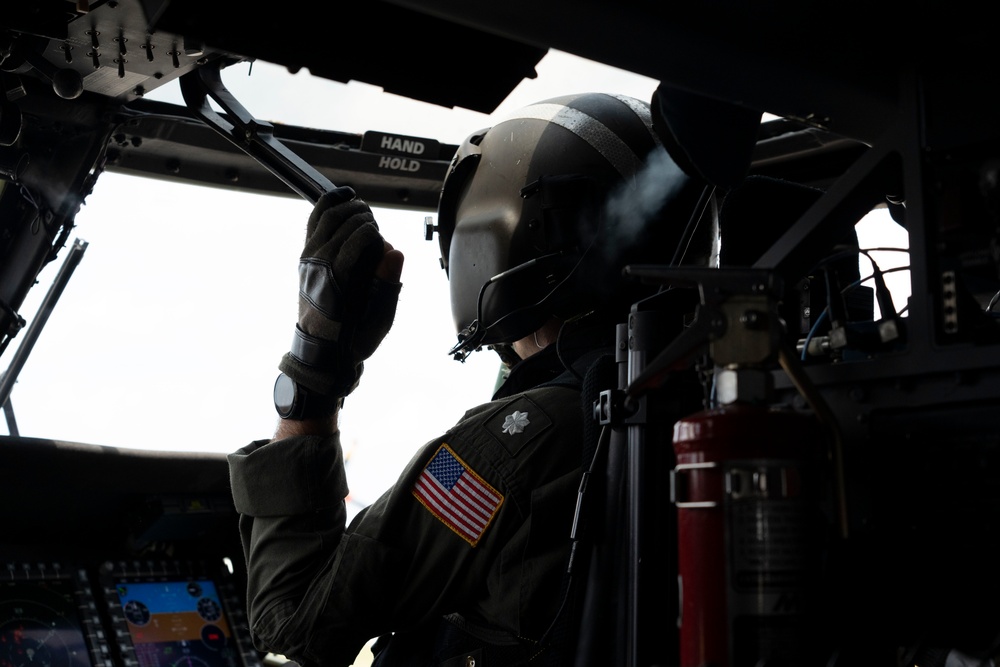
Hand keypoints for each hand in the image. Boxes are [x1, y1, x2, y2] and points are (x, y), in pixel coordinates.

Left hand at [278, 186, 403, 397]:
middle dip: (366, 220)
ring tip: (365, 213)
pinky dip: (329, 204)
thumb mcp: (379, 320)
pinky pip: (315, 220)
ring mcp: (308, 259)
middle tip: (377, 233)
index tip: (384, 250)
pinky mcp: (305, 256)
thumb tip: (394, 252)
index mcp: (337, 281)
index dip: (376, 236)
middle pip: (345, 222)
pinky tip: (344, 196)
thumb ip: (387, 284)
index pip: (359, 238)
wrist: (321, 352)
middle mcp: (318, 265)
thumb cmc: (354, 338)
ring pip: (328, 216)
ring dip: (350, 208)